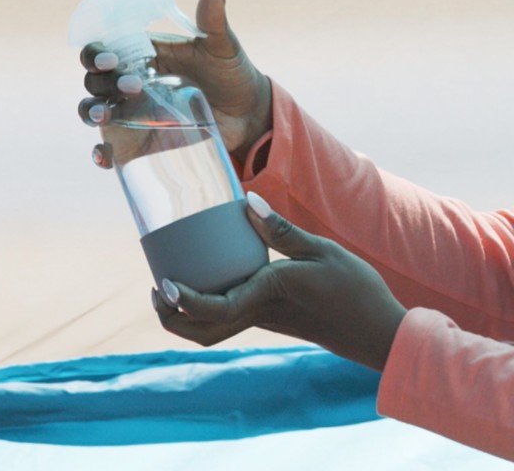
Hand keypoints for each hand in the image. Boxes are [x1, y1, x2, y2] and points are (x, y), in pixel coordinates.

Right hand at [78, 0, 272, 165]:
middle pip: (95, 79)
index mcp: (144, 56)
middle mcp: (131, 83)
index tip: (111, 59)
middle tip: (132, 87)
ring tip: (103, 114)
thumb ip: (213, 22)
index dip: (98, 52)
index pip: (106, 48)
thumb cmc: (232, 75)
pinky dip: (102, 152)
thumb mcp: (223, 48)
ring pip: (94, 110)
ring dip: (90, 110)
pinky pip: (111, 147)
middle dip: (99, 81)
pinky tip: (105, 157)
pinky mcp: (140, 141)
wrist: (248, 116)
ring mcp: (133, 113)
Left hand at [153, 192, 406, 371]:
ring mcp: (263, 320)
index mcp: (267, 295)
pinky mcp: (270, 319)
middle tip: (157, 286)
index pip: (215, 310)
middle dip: (171, 318)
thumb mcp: (321, 250)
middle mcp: (259, 313)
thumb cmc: (353, 289)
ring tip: (173, 284)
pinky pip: (228, 321)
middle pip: (202, 333)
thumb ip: (281, 229)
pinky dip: (206, 309)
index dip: (183, 302)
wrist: (377, 330)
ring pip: (212, 332)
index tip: (164, 284)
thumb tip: (246, 201)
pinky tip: (211, 279)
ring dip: (185, 316)